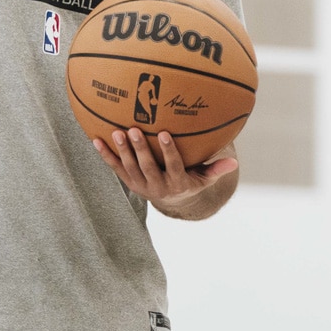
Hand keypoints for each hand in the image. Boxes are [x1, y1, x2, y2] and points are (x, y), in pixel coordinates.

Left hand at [92, 129, 238, 213]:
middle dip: (140, 149)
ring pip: (130, 168)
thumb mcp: (204, 179)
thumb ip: (216, 170)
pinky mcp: (129, 182)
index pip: (173, 166)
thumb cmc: (192, 182)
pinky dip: (106, 155)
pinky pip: (116, 168)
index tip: (163, 133)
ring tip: (116, 132)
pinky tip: (96, 140)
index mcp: (177, 183)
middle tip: (133, 130)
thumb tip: (234, 162)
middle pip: (147, 167)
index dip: (168, 151)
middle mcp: (158, 187)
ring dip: (122, 151)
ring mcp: (141, 185)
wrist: (173, 201)